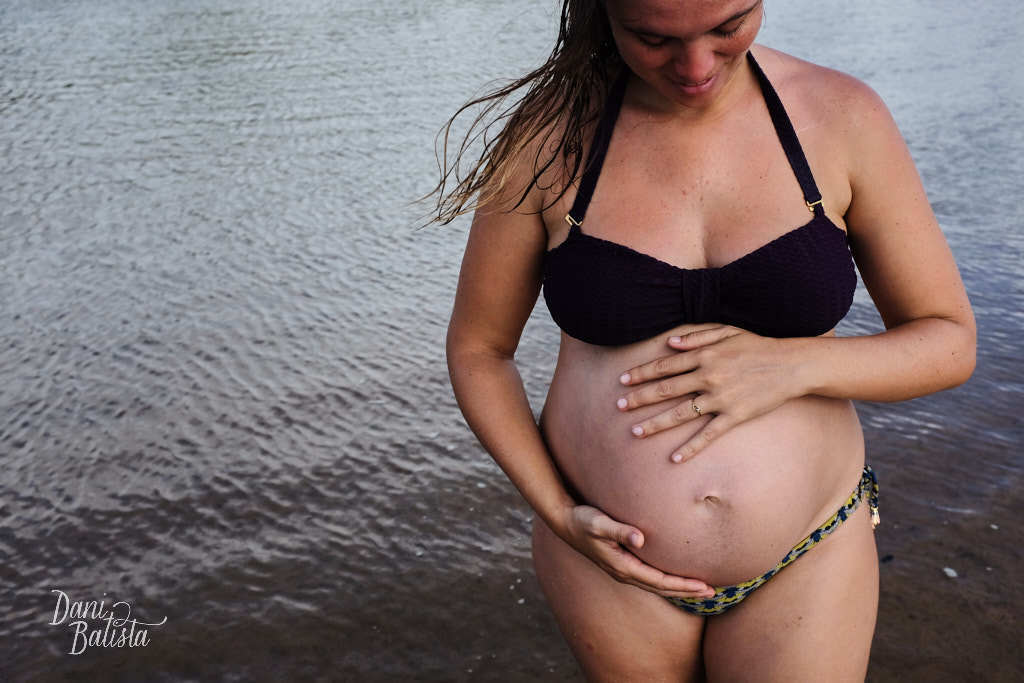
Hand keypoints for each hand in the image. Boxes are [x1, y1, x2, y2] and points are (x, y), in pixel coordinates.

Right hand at [558, 504, 714, 599]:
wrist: (564, 521)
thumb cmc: (582, 520)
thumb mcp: (598, 522)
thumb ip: (618, 530)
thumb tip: (640, 538)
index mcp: (622, 566)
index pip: (659, 582)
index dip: (683, 585)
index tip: (704, 587)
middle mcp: (624, 572)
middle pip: (662, 589)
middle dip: (687, 592)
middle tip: (713, 593)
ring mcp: (622, 570)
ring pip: (656, 585)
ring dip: (678, 588)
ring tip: (700, 589)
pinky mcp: (622, 563)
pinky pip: (650, 578)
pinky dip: (666, 581)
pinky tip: (674, 578)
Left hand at [616, 325, 804, 462]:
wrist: (790, 365)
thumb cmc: (758, 346)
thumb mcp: (727, 331)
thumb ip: (697, 337)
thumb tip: (670, 343)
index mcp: (704, 355)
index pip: (664, 366)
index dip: (641, 374)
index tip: (623, 381)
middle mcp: (707, 376)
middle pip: (665, 390)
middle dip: (639, 398)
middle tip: (618, 406)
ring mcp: (720, 398)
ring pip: (680, 414)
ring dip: (655, 424)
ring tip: (635, 432)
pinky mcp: (734, 416)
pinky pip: (708, 435)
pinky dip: (691, 448)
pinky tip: (675, 458)